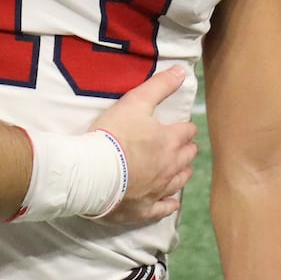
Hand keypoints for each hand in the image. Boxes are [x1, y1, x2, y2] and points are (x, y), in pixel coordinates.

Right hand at [91, 66, 197, 224]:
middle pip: (186, 157)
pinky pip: (163, 208)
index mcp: (169, 140)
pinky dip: (169, 204)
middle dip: (186, 150)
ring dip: (182, 173)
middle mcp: (169, 166)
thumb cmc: (114, 133)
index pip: (186, 132)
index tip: (182, 127)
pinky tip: (171, 203)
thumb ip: (159, 86)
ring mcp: (158, 189)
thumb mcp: (136, 102)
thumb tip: (181, 71)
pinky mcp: (145, 208)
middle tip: (182, 146)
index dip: (184, 128)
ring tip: (182, 169)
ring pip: (179, 181)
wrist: (94, 171)